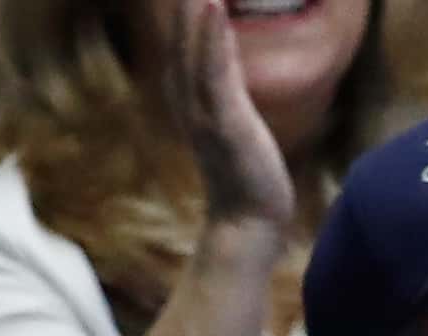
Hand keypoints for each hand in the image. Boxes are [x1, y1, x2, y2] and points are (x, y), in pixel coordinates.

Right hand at [175, 0, 293, 228]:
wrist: (249, 222)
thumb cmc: (245, 173)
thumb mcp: (230, 122)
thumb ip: (223, 91)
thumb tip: (225, 63)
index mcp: (187, 97)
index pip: (180, 41)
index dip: (181, 8)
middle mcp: (187, 99)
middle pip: (178, 36)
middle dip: (180, 0)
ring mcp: (203, 110)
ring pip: (192, 47)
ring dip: (191, 8)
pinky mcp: (224, 122)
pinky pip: (215, 71)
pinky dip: (211, 37)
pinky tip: (212, 6)